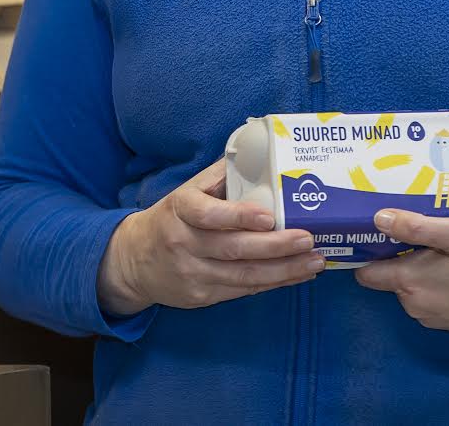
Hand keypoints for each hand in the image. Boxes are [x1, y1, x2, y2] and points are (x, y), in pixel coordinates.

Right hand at [97, 159, 327, 314]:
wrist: (134, 260)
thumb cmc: (172, 218)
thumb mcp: (187, 191)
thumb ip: (220, 176)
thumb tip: (260, 152)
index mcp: (180, 209)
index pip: (208, 214)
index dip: (238, 216)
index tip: (269, 217)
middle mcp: (184, 243)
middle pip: (233, 249)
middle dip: (275, 246)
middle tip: (307, 239)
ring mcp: (193, 273)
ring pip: (243, 276)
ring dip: (283, 270)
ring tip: (314, 261)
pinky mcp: (201, 296)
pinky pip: (242, 290)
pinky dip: (273, 283)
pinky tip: (297, 274)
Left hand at [353, 210, 448, 336]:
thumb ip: (416, 228)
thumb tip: (378, 219)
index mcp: (411, 283)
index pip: (366, 272)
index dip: (366, 250)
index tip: (372, 230)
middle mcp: (416, 306)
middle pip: (390, 277)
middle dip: (398, 255)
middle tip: (422, 228)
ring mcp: (434, 318)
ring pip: (411, 288)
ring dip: (421, 269)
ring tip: (444, 244)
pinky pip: (430, 299)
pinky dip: (437, 284)